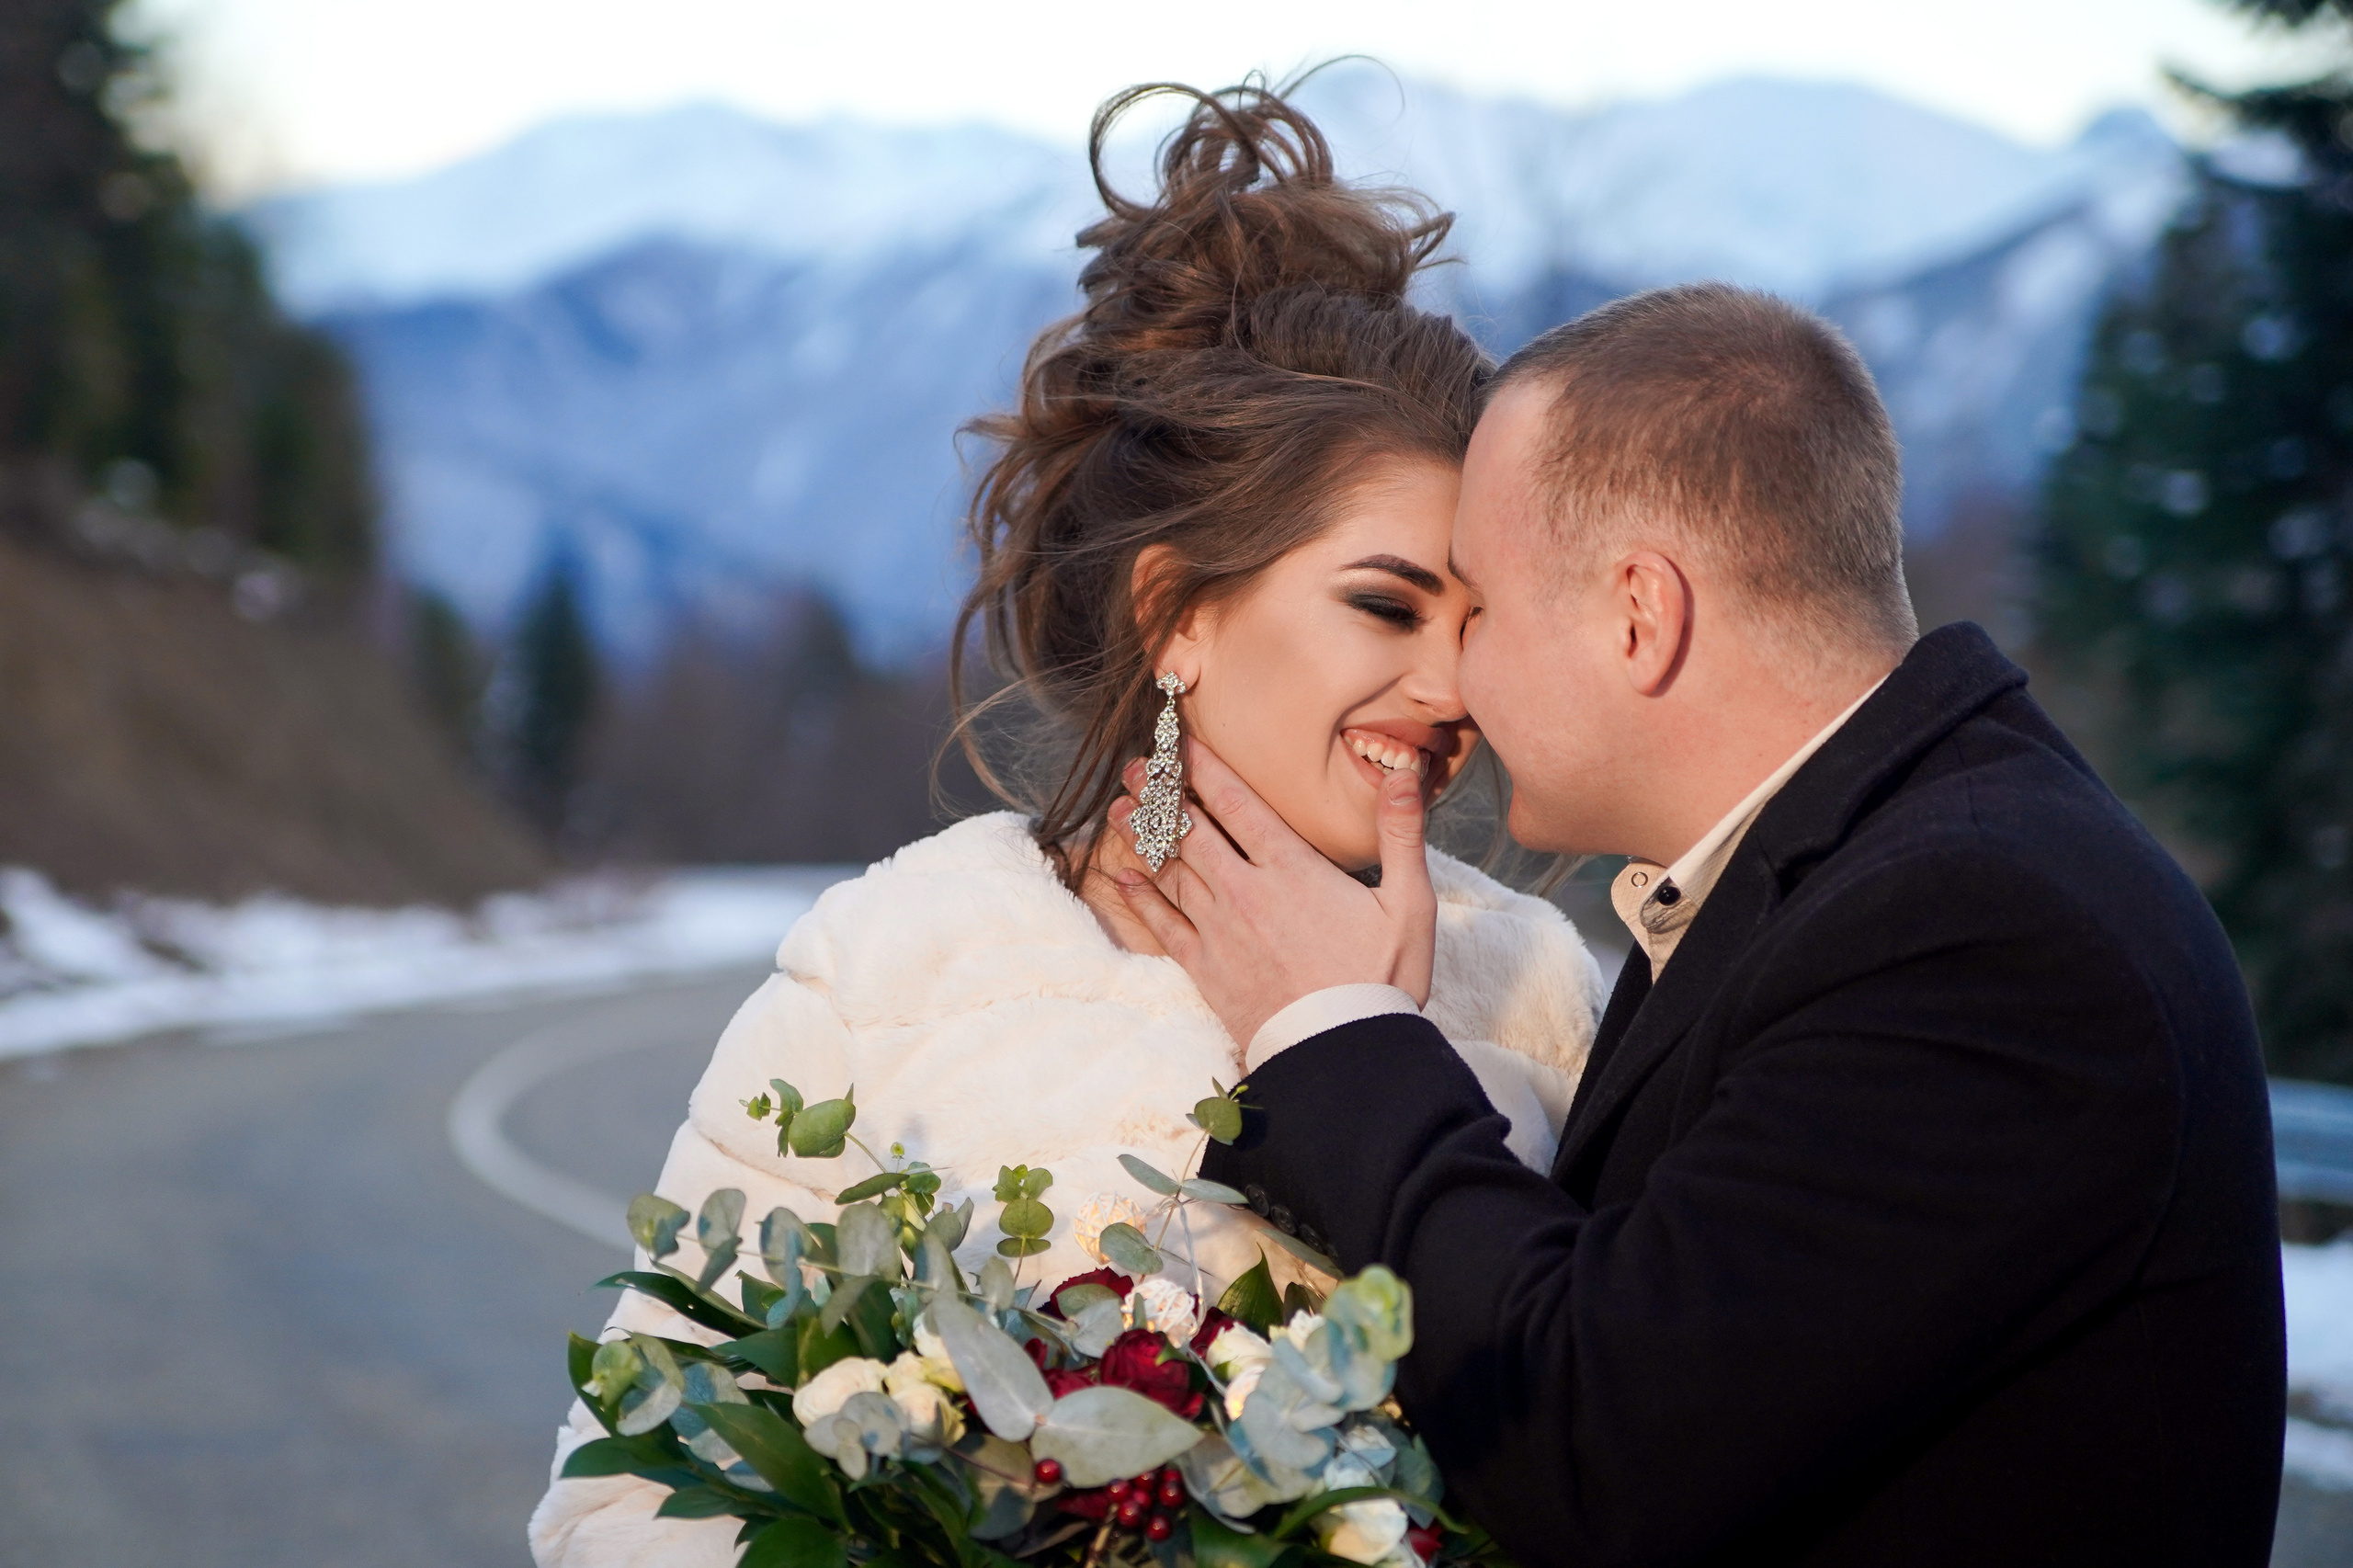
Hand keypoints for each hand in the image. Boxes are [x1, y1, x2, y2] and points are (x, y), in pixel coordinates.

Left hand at [1108, 739, 1437, 1047]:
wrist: (1343, 1051)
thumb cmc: (1382, 978)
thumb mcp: (1410, 902)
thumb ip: (1401, 831)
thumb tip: (1405, 770)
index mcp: (1290, 868)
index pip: (1235, 802)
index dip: (1202, 767)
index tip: (1178, 743)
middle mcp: (1245, 891)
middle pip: (1191, 829)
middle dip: (1159, 793)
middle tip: (1135, 766)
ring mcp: (1220, 930)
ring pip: (1170, 870)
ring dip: (1142, 835)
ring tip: (1119, 807)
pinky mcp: (1206, 968)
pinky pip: (1163, 924)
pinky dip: (1140, 898)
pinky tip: (1123, 877)